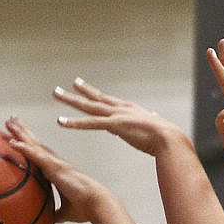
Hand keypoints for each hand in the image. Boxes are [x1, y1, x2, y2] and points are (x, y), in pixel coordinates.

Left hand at [3, 116, 104, 223]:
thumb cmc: (85, 207)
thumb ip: (56, 214)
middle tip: (11, 120)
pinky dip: (24, 148)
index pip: (40, 154)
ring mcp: (54, 163)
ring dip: (21, 133)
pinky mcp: (54, 167)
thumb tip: (49, 220)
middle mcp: (55, 163)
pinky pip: (36, 155)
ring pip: (34, 144)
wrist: (95, 203)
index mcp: (57, 171)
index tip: (19, 136)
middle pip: (35, 144)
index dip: (30, 144)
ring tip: (9, 122)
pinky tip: (13, 142)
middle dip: (23, 131)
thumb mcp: (66, 212)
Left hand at [51, 78, 182, 156]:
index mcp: (128, 109)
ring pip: (87, 107)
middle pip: (94, 99)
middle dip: (77, 92)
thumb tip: (151, 117)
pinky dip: (74, 123)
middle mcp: (119, 108)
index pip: (106, 100)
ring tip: (55, 94)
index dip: (92, 93)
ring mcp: (115, 115)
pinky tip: (61, 121)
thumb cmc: (164, 137)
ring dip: (70, 101)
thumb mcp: (152, 127)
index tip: (80, 86)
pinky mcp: (113, 125)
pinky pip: (89, 123)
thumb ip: (147, 121)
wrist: (168, 138)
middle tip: (61, 89)